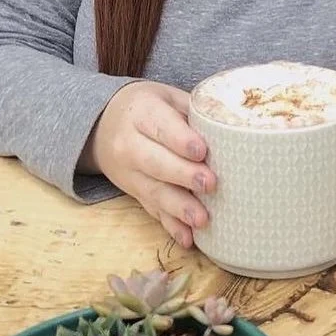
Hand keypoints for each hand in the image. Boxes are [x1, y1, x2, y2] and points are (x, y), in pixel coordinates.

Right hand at [81, 81, 216, 247]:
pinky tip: (188, 238)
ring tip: (202, 219)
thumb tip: (232, 122)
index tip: (201, 151)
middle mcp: (130, 144)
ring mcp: (130, 173)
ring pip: (154, 191)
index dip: (180, 140)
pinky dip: (171, 226)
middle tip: (210, 184)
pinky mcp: (135, 193)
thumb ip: (193, 109)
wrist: (103, 125)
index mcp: (141, 113)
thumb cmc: (148, 108)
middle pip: (155, 162)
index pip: (161, 126)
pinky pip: (152, 211)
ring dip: (179, 208)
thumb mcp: (166, 96)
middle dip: (183, 175)